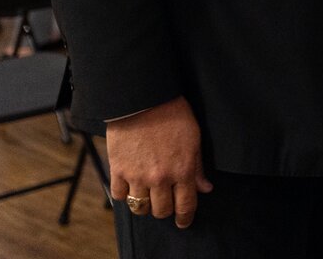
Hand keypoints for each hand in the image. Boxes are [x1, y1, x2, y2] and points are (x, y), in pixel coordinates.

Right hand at [107, 96, 212, 227]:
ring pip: (139, 208)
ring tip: (147, 196)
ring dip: (144, 205)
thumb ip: (197, 167)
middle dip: (165, 210)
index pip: (185, 205)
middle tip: (165, 202)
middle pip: (161, 211)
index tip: (184, 222)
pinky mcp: (118, 170)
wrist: (143, 100)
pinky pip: (118, 195)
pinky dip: (124, 194)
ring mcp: (137, 176)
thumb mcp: (194, 139)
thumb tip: (205, 188)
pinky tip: (130, 186)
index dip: (185, 218)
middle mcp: (160, 178)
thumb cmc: (173, 115)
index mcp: (182, 170)